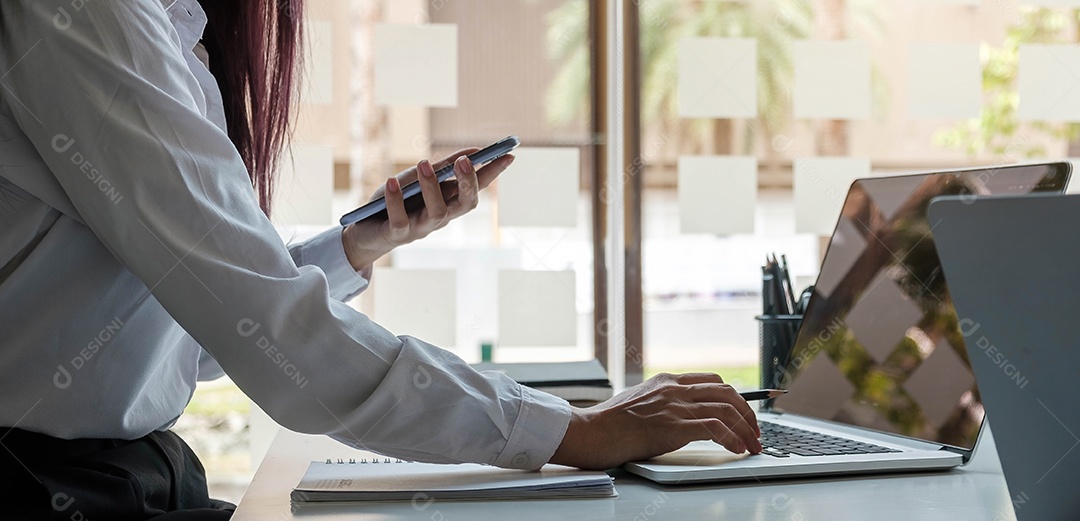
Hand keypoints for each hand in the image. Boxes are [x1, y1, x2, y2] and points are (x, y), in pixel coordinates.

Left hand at [342, 148, 514, 270]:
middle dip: (468, 183)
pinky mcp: (397, 234)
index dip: (493, 172)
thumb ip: (443, 167)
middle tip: (465, 161)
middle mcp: (440, 217)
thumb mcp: (418, 177)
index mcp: (449, 202)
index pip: (477, 187)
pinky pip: (400, 219)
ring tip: (423, 164)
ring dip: (432, 187)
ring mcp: (421, 228)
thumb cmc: (396, 200)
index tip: (508, 154)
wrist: (365, 229)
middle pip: (466, 204)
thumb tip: (472, 152)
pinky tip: (391, 182)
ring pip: (437, 212)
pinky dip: (395, 199)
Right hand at [548, 372, 761, 469]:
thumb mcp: (638, 403)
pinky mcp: (672, 426)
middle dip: (749, 414)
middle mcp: (673, 389)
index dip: (737, 397)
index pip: (713, 381)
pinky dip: (732, 438)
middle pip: (728, 392)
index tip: (747, 413)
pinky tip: (736, 449)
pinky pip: (715, 427)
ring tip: (753, 446)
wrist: (589, 431)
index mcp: (665, 381)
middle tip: (756, 433)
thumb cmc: (608, 424)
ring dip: (747, 430)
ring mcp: (673, 406)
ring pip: (727, 409)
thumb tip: (680, 417)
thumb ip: (660, 403)